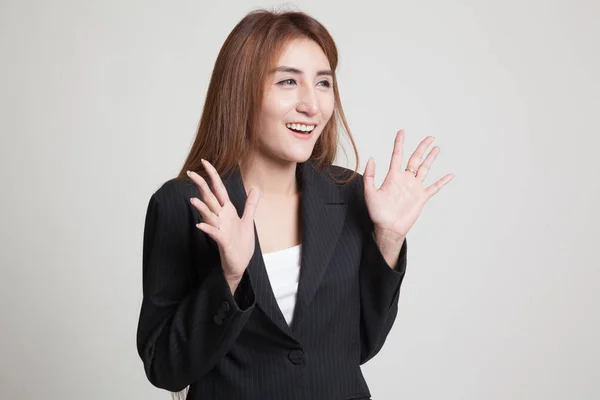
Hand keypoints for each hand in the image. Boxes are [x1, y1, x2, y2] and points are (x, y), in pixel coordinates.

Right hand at [187, 159, 259, 279]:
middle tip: (190, 173)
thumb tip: (255, 189)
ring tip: (193, 199)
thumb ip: (250, 205)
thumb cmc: (241, 244)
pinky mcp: (222, 241)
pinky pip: (214, 233)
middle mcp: (221, 218)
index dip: (213, 175)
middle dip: (202, 185)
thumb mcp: (248, 221)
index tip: (205, 162)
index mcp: (227, 211)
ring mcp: (220, 229)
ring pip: (209, 215)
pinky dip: (208, 229)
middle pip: (210, 198)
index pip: (218, 189)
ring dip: (202, 208)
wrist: (240, 264)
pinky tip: (201, 226)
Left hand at [363, 130, 453, 238]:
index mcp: (393, 176)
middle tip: (430, 137)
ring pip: (425, 169)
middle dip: (422, 147)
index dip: (399, 143)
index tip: (402, 131)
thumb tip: (371, 158)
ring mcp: (414, 188)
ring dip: (431, 158)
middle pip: (415, 159)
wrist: (388, 228)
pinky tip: (450, 175)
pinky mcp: (421, 197)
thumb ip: (370, 175)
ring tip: (437, 148)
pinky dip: (442, 181)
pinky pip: (434, 187)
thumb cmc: (377, 212)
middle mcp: (405, 179)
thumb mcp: (369, 192)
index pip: (397, 155)